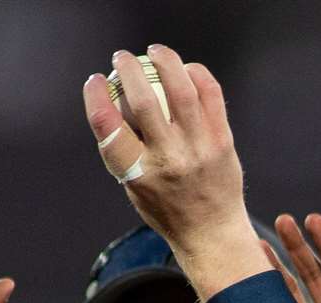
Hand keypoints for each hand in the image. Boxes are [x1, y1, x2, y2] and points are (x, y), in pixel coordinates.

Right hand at [82, 45, 268, 299]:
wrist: (212, 232)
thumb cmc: (168, 209)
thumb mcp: (134, 187)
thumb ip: (124, 151)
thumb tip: (114, 102)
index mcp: (139, 173)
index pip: (108, 127)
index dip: (97, 96)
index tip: (96, 80)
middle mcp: (169, 160)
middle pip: (144, 101)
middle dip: (129, 70)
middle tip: (122, 58)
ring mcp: (199, 149)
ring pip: (181, 90)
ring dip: (165, 61)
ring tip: (155, 52)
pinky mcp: (223, 141)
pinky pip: (211, 96)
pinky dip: (197, 75)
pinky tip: (186, 69)